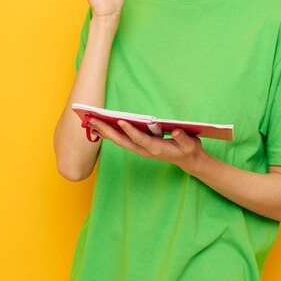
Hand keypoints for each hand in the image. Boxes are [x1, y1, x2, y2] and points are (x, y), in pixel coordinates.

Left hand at [88, 118, 205, 173]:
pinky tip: (100, 128)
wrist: (187, 160)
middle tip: (93, 121)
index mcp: (157, 149)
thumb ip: (183, 138)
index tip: (121, 121)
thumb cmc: (188, 149)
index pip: (140, 139)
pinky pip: (122, 140)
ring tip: (90, 122)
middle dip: (107, 131)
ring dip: (104, 132)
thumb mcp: (190, 144)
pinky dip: (110, 134)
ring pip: (119, 141)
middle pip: (123, 141)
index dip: (131, 131)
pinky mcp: (139, 146)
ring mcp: (141, 149)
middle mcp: (145, 150)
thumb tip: (175, 131)